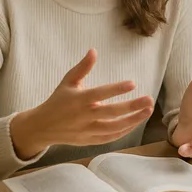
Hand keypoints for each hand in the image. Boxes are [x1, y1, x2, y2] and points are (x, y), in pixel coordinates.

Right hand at [10, 49, 154, 159]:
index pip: (100, 94)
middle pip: (111, 113)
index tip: (133, 83)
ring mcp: (87, 130)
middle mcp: (84, 116)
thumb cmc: (58, 100)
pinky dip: (123, 132)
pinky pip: (109, 138)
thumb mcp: (68, 81)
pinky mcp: (88, 141)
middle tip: (149, 100)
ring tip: (148, 111)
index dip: (116, 89)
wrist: (42, 127)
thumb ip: (82, 67)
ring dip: (133, 120)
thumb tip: (94, 50)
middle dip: (132, 107)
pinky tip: (136, 123)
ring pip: (113, 128)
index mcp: (79, 99)